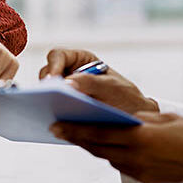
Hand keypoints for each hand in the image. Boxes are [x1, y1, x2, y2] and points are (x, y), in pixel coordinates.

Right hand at [38, 48, 158, 115]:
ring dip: (46, 103)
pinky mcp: (64, 112)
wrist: (136, 121)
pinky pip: (52, 112)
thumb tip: (67, 83)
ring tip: (49, 113)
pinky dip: (52, 116)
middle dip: (46, 87)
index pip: (58, 56)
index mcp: (81, 60)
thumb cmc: (127, 98)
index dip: (53, 66)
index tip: (54, 81)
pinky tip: (55, 125)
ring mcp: (66, 94)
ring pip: (47, 95)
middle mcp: (70, 75)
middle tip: (48, 99)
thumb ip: (91, 82)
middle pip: (48, 75)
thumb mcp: (112, 87)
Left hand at [51, 111, 182, 182]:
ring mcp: (141, 172)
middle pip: (99, 148)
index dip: (76, 130)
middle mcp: (137, 158)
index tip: (58, 124)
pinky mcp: (148, 182)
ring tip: (80, 137)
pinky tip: (110, 150)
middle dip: (77, 138)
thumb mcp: (169, 120)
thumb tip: (124, 118)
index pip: (99, 133)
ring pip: (109, 158)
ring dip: (94, 148)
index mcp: (141, 138)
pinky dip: (113, 157)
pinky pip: (124, 167)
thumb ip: (143, 119)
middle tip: (58, 129)